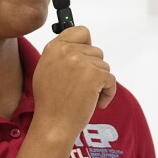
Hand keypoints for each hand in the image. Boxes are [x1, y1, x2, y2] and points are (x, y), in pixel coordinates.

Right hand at [31, 26, 117, 145]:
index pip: (81, 32)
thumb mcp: (47, 70)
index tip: (86, 59)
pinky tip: (96, 103)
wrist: (53, 125)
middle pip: (96, 52)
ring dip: (100, 83)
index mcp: (54, 48)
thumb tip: (81, 47)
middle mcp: (67, 51)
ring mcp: (81, 62)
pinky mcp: (95, 75)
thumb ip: (62, 55)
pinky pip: (111, 80)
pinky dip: (108, 93)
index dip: (87, 45)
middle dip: (94, 69)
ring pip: (104, 66)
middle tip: (82, 87)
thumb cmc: (51, 103)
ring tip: (86, 97)